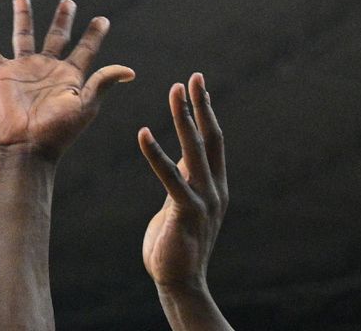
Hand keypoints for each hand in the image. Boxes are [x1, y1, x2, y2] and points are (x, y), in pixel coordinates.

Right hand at [0, 0, 134, 160]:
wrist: (27, 147)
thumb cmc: (59, 130)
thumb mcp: (85, 105)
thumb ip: (102, 82)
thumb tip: (130, 71)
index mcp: (70, 76)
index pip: (86, 49)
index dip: (95, 34)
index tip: (102, 19)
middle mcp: (48, 69)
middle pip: (57, 37)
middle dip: (63, 20)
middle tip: (69, 2)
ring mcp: (25, 70)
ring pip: (23, 36)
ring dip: (22, 17)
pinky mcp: (3, 76)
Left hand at [139, 73, 227, 292]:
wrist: (180, 281)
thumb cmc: (177, 243)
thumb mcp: (185, 204)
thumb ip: (187, 180)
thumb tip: (185, 156)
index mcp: (216, 185)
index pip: (214, 140)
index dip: (207, 112)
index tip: (200, 86)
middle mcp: (215, 188)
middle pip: (210, 138)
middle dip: (201, 106)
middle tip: (193, 77)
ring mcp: (204, 200)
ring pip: (195, 150)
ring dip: (185, 119)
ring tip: (176, 92)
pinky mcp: (186, 212)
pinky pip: (171, 177)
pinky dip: (157, 153)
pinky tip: (144, 133)